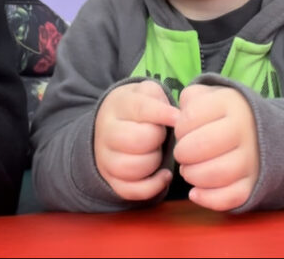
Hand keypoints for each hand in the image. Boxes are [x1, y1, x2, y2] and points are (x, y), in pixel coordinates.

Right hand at [94, 80, 179, 200]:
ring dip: (154, 162)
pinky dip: (153, 186)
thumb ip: (159, 97)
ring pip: (133, 168)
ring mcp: (106, 159)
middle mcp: (106, 133)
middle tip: (162, 135)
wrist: (112, 125)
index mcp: (117, 106)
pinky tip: (164, 175)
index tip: (178, 117)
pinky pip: (132, 191)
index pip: (140, 109)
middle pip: (137, 140)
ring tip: (159, 153)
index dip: (162, 114)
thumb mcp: (147, 92)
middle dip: (157, 139)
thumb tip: (177, 115)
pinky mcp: (112, 181)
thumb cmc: (139, 108)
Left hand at [174, 84, 259, 210]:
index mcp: (231, 103)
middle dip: (183, 153)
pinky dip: (207, 198)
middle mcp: (246, 129)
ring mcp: (253, 158)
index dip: (180, 128)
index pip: (192, 116)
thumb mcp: (208, 96)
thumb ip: (189, 100)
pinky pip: (230, 197)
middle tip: (182, 154)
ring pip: (216, 173)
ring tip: (188, 171)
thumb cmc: (223, 114)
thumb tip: (175, 118)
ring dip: (193, 176)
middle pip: (202, 145)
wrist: (261, 131)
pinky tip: (195, 192)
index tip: (183, 131)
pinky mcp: (254, 183)